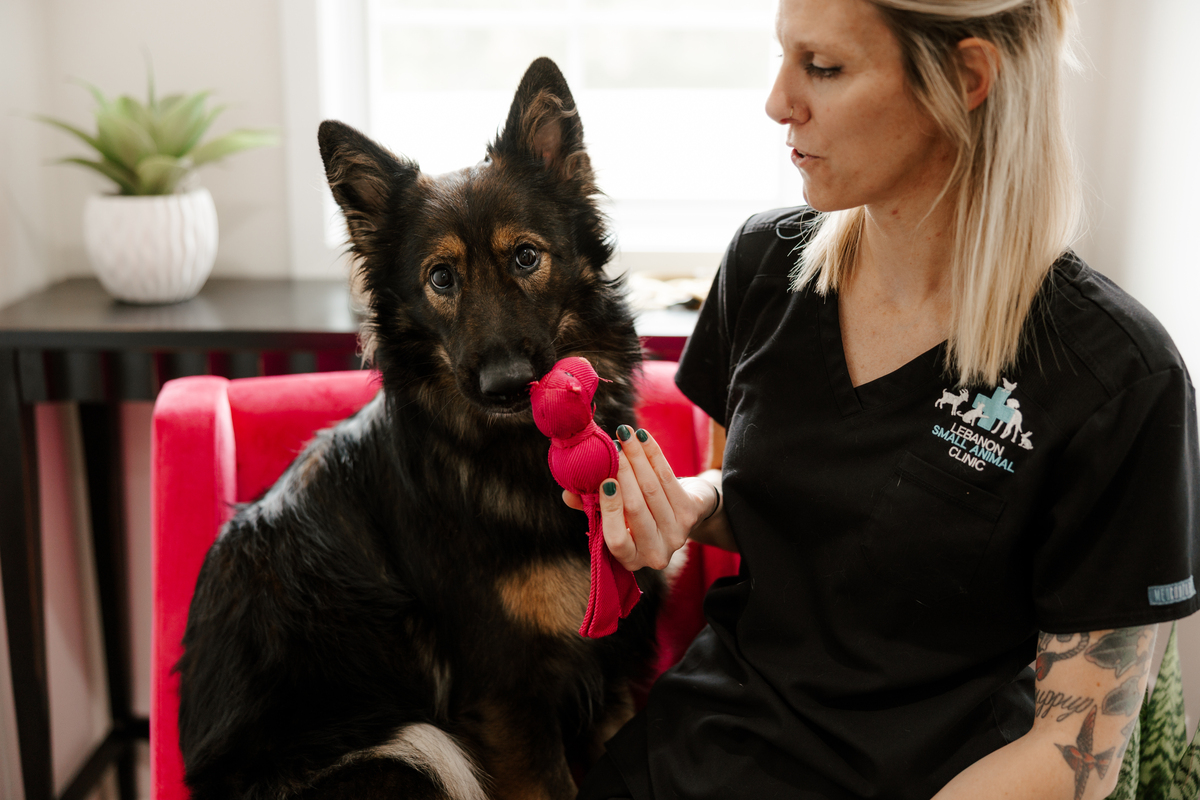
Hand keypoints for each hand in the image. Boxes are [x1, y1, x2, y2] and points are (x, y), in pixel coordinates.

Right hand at [563, 425, 720, 570]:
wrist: (682, 512)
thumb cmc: (637, 514)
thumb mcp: (614, 515)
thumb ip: (592, 507)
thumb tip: (568, 493)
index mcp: (630, 558)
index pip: (617, 540)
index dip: (611, 510)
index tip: (605, 482)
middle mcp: (655, 553)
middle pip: (637, 509)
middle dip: (623, 473)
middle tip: (611, 447)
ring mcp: (677, 535)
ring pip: (653, 489)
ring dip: (637, 457)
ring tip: (624, 435)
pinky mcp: (691, 514)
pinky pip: (669, 478)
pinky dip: (654, 454)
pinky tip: (643, 437)